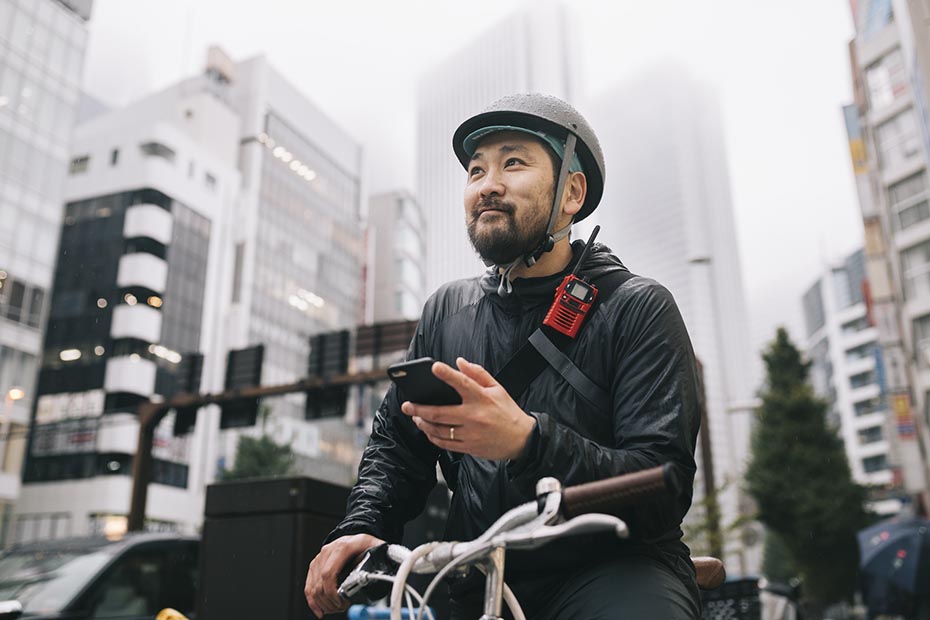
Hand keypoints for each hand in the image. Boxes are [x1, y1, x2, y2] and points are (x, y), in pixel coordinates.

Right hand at [304, 533, 384, 617]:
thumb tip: (375, 573)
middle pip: (320, 583)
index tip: (341, 603)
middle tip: (341, 607)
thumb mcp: (375, 549)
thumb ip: (377, 560)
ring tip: (336, 608)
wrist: (357, 539)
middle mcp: (327, 552)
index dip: (332, 592)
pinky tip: (320, 610)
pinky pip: (309, 586)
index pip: (328, 574)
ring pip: (313, 587)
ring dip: (323, 603)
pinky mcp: (315, 566)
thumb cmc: (366, 545)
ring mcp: (319, 559)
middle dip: (329, 601)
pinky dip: (313, 601)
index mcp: (342, 548)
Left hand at [401, 357, 535, 459]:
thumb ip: (478, 374)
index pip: (463, 383)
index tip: (434, 367)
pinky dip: (433, 437)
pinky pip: (445, 443)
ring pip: (438, 430)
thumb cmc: (508, 412)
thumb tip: (459, 362)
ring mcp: (470, 434)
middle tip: (407, 404)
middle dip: (419, 408)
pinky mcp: (469, 447)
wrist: (522, 440)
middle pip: (440, 413)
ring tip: (415, 416)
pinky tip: (427, 430)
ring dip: (423, 423)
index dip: (447, 374)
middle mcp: (474, 416)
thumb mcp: (498, 388)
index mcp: (482, 398)